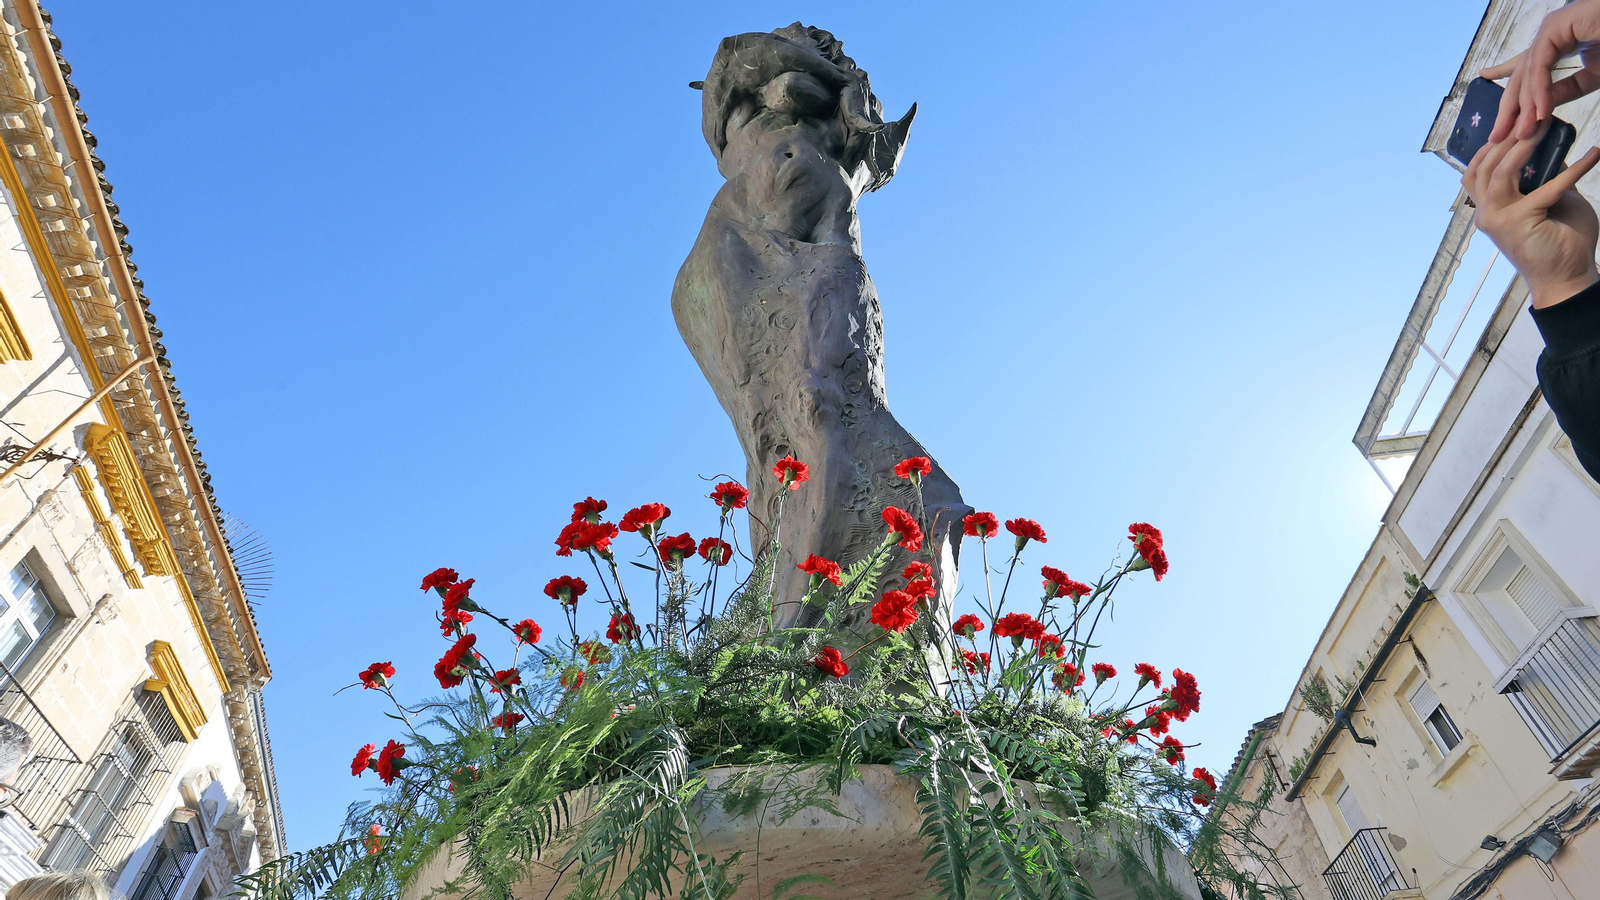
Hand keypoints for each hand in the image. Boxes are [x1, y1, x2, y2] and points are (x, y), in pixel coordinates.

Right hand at [1463, 123, 1599, 307]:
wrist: (1566, 278)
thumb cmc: (1559, 242)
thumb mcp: (1551, 201)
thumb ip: (1545, 178)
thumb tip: (1554, 150)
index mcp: (1488, 209)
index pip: (1475, 171)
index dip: (1488, 146)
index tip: (1509, 123)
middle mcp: (1486, 213)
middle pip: (1483, 166)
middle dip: (1504, 138)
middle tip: (1529, 116)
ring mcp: (1497, 218)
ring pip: (1500, 171)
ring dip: (1522, 145)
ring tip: (1545, 126)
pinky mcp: (1519, 221)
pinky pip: (1548, 186)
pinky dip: (1574, 169)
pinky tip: (1595, 154)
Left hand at [1485, 0, 1599, 142]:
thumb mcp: (1591, 77)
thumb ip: (1565, 91)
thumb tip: (1540, 111)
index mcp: (1557, 43)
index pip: (1526, 63)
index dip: (1502, 73)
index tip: (1483, 78)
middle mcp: (1549, 35)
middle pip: (1521, 75)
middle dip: (1509, 108)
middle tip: (1495, 136)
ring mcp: (1550, 30)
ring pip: (1529, 73)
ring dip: (1526, 107)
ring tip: (1523, 133)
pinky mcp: (1554, 27)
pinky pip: (1540, 65)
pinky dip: (1539, 90)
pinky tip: (1541, 112)